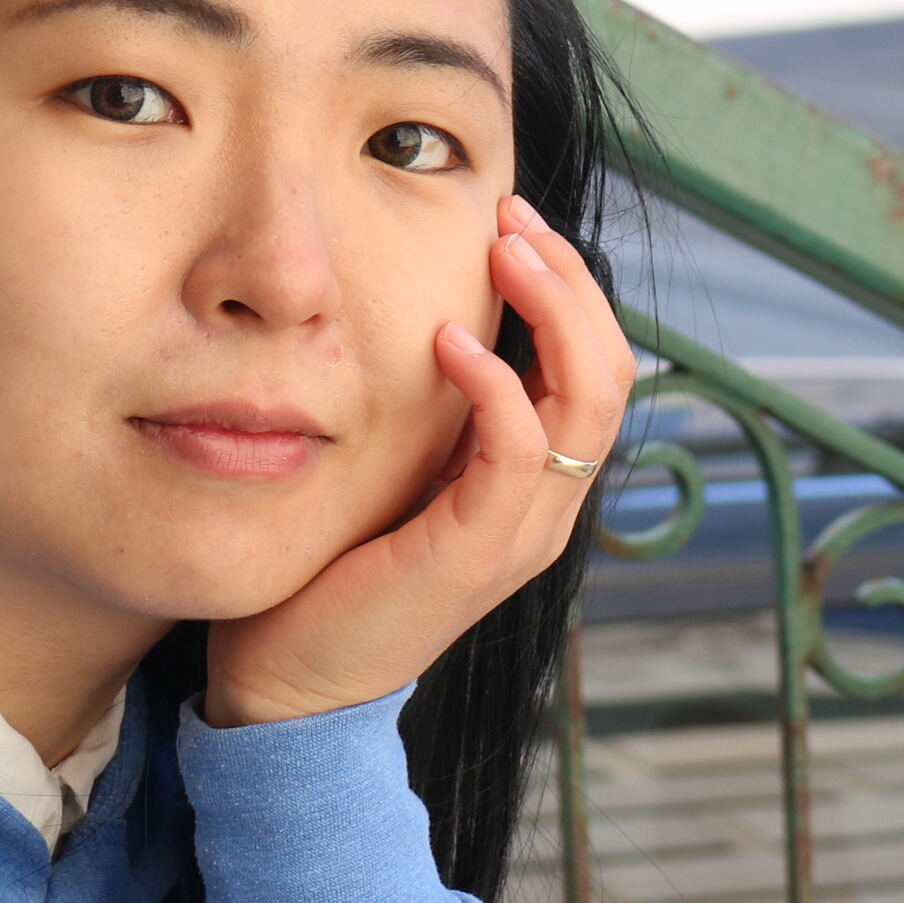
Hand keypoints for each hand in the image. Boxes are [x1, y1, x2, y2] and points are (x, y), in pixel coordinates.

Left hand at [202, 195, 631, 729]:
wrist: (290, 684)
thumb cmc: (329, 572)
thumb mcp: (395, 470)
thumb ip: (430, 414)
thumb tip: (426, 315)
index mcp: (536, 485)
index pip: (598, 366)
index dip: (571, 286)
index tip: (510, 222)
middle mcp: (547, 508)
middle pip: (613, 370)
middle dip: (572, 280)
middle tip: (512, 218)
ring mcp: (519, 534)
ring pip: (591, 398)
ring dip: (553, 308)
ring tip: (502, 249)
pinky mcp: (475, 555)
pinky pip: (520, 452)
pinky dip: (496, 384)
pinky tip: (449, 340)